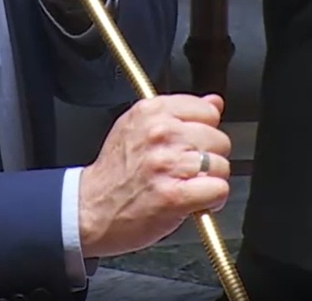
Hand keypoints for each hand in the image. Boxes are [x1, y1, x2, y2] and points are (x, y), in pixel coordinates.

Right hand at [78, 95, 231, 258]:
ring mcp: (167, 164)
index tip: (191, 143)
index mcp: (150, 112)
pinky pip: (218, 189)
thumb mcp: (137, 127)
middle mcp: (159, 133)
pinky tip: (194, 201)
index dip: (204, 130)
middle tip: (187, 170)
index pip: (207, 110)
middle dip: (209, 157)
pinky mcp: (175, 196)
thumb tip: (215, 102)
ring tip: (188, 186)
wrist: (90, 209)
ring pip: (221, 165)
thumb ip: (178, 112)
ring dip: (210, 181)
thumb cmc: (114, 172)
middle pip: (218, 139)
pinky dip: (212, 200)